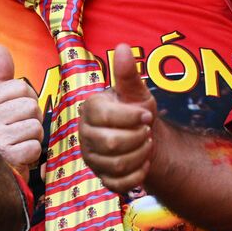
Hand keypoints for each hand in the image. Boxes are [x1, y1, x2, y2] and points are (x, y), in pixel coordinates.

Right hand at [0, 45, 42, 167]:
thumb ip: (1, 77)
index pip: (22, 87)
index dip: (26, 101)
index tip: (14, 114)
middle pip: (32, 106)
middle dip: (32, 120)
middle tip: (17, 131)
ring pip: (36, 126)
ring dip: (33, 138)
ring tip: (17, 143)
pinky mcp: (8, 156)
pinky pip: (35, 146)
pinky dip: (32, 154)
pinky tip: (18, 156)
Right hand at [79, 44, 158, 192]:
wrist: (144, 138)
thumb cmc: (137, 112)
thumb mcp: (136, 93)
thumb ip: (128, 74)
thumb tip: (122, 47)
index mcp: (90, 110)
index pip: (105, 117)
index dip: (131, 118)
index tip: (146, 116)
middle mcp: (85, 134)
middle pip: (111, 143)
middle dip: (138, 138)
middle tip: (146, 132)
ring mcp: (91, 157)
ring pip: (117, 164)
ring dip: (141, 156)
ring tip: (146, 146)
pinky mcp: (101, 177)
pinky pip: (119, 183)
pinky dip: (138, 175)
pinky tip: (144, 163)